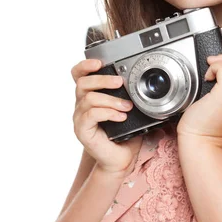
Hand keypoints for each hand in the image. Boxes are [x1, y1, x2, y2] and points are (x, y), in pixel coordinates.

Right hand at [71, 59, 142, 175]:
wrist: (121, 159)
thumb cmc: (125, 133)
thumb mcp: (128, 109)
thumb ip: (129, 95)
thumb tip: (143, 82)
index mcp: (89, 96)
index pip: (78, 75)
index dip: (85, 65)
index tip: (99, 63)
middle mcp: (81, 105)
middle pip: (82, 83)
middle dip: (103, 79)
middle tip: (120, 82)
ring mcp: (80, 118)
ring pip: (89, 98)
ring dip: (111, 99)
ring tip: (126, 106)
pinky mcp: (82, 131)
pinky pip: (91, 115)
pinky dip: (108, 113)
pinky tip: (120, 117)